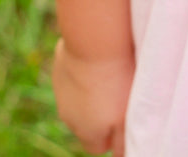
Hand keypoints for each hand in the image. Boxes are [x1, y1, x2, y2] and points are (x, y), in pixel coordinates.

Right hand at [52, 39, 134, 155]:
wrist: (94, 42)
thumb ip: (125, 139)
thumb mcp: (127, 115)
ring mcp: (61, 92)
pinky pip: (74, 75)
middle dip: (102, 115)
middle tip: (122, 94)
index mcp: (87, 133)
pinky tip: (99, 57)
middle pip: (87, 124)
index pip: (98, 148)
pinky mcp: (60, 68)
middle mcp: (69, 118)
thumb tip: (123, 154)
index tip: (127, 119)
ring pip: (78, 100)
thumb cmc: (116, 80)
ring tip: (112, 73)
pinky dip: (85, 70)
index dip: (114, 137)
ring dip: (93, 92)